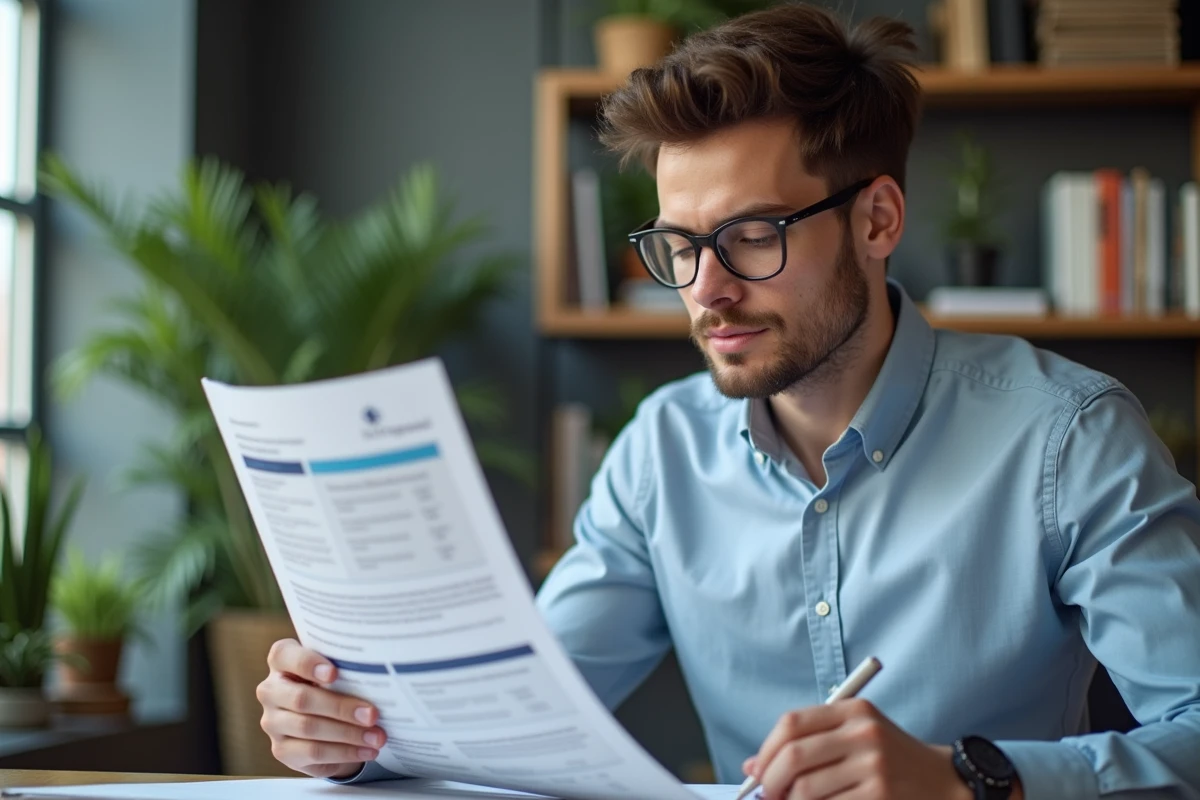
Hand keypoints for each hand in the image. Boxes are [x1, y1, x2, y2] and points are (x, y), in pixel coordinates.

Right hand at [257, 638, 387, 778]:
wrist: (324, 721)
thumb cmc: (334, 684)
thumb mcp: (337, 670)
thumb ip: (345, 667)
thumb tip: (378, 675)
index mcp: (281, 661)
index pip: (284, 655)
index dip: (308, 663)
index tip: (334, 673)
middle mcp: (270, 690)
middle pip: (301, 698)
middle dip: (341, 707)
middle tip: (372, 714)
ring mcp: (273, 721)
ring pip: (309, 728)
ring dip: (348, 734)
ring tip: (377, 736)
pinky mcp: (282, 749)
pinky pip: (313, 752)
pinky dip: (344, 752)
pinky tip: (366, 750)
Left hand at [743, 698, 975, 799]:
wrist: (943, 782)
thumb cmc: (888, 759)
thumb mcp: (854, 737)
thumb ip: (806, 744)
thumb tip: (752, 765)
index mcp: (853, 710)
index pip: (791, 724)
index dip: (766, 750)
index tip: (758, 771)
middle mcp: (863, 733)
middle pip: (793, 756)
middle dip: (770, 781)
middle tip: (767, 795)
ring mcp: (873, 765)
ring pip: (805, 789)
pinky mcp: (880, 794)